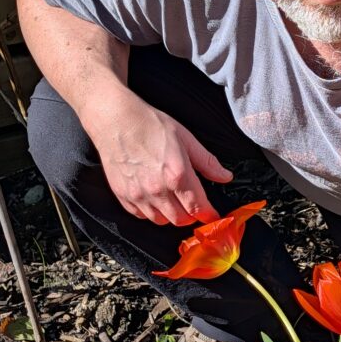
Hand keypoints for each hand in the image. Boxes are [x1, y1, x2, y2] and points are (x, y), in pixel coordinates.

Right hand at [89, 89, 232, 225]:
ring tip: (173, 199)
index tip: (212, 216)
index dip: (209, 215)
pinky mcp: (123, 196)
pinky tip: (154, 197)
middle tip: (193, 204)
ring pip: (161, 221)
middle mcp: (157, 189)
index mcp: (177, 174)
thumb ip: (207, 162)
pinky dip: (151, 211)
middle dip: (191, 215)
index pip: (198, 208)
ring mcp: (138, 195)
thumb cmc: (150, 125)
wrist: (116, 120)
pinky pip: (142, 216)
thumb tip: (225, 177)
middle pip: (181, 220)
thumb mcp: (186, 138)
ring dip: (171, 215)